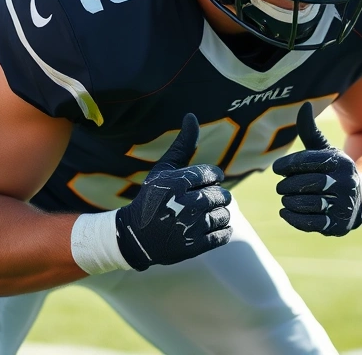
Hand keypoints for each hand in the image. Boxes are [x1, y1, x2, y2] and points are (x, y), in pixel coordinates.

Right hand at [115, 114, 231, 270]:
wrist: (135, 236)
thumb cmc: (152, 198)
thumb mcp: (163, 169)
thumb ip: (182, 144)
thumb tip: (192, 115)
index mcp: (179, 182)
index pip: (214, 175)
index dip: (210, 179)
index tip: (200, 185)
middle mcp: (187, 203)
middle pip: (223, 195)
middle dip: (214, 198)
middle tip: (197, 203)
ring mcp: (192, 226)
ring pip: (226, 215)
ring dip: (217, 215)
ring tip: (200, 217)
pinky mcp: (196, 246)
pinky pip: (224, 234)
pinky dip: (219, 232)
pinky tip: (204, 229)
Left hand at [272, 103, 361, 236]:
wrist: (359, 200)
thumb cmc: (333, 172)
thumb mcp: (325, 150)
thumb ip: (310, 131)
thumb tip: (304, 105)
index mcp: (341, 162)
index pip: (309, 161)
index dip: (288, 164)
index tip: (277, 168)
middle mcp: (346, 183)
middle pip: (307, 183)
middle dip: (288, 185)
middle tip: (280, 186)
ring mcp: (343, 205)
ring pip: (308, 203)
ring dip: (290, 201)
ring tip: (285, 198)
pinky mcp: (338, 225)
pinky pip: (311, 222)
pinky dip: (294, 217)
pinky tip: (286, 211)